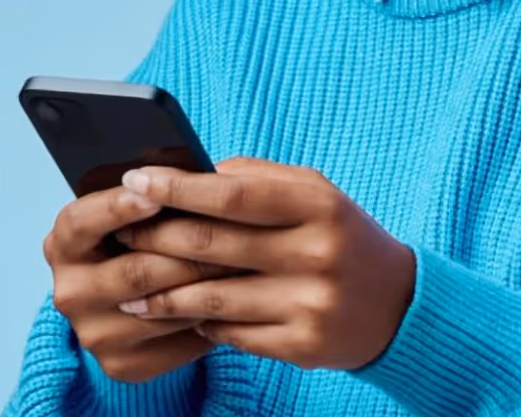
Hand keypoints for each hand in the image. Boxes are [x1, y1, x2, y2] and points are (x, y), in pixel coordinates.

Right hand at [40, 182, 250, 382]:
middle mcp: (70, 292)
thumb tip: (190, 177)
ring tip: (246, 262)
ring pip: (163, 308)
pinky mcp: (122, 366)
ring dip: (208, 285)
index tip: (158, 196)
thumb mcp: (132, 210)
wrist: (131, 298)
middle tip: (235, 233)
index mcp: (62, 244)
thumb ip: (149, 195)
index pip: (82, 223)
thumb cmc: (141, 236)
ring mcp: (94, 334)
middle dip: (190, 250)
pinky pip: (176, 340)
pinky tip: (234, 297)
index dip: (119, 207)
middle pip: (136, 271)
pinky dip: (208, 317)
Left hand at [110, 157, 416, 371]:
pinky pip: (232, 334)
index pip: (234, 192)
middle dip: (157, 238)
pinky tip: (178, 313)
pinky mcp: (304, 346)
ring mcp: (312, 304)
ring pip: (214, 298)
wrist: (399, 304)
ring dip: (163, 294)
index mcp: (319, 205)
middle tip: (121, 233)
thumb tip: (188, 174)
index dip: (179, 187)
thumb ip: (257, 178)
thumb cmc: (340, 235)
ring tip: (131, 288)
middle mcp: (318, 253)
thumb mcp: (315, 193)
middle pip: (215, 245)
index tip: (135, 178)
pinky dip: (200, 322)